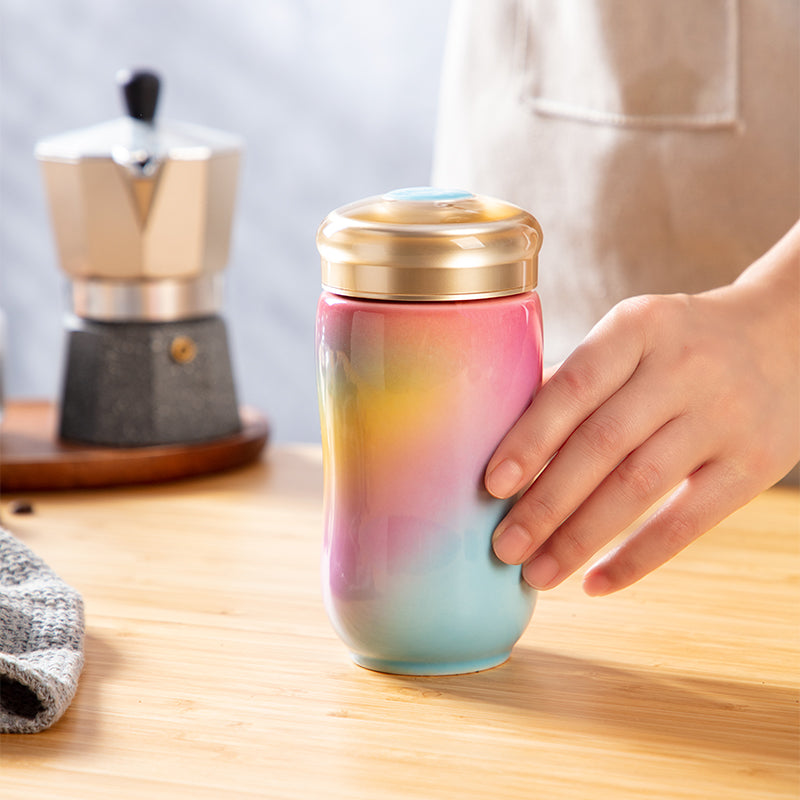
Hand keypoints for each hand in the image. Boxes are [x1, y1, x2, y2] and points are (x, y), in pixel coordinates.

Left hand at [486, 222, 799, 594]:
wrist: (786, 337)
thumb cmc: (679, 345)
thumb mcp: (632, 335)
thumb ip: (575, 379)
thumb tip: (500, 438)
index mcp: (638, 327)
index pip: (575, 386)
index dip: (530, 439)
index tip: (493, 486)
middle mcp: (682, 368)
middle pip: (602, 445)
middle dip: (545, 504)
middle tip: (503, 547)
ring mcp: (724, 417)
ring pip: (638, 487)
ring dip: (580, 538)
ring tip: (537, 573)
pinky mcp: (756, 465)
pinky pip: (688, 522)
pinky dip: (637, 558)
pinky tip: (595, 583)